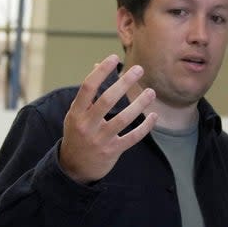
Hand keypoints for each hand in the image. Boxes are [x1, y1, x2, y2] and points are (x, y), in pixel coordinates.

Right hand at [59, 55, 157, 183]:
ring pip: (123, 119)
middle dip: (124, 83)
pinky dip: (144, 127)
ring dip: (139, 104)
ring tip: (151, 92)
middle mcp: (87, 125)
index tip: (114, 58)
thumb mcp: (77, 113)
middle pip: (107, 100)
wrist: (73, 168)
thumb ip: (89, 92)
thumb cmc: (78, 133)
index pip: (88, 87)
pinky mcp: (112, 151)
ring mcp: (100, 139)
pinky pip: (132, 137)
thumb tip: (97, 64)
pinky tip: (153, 116)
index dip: (101, 71)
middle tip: (139, 69)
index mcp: (76, 113)